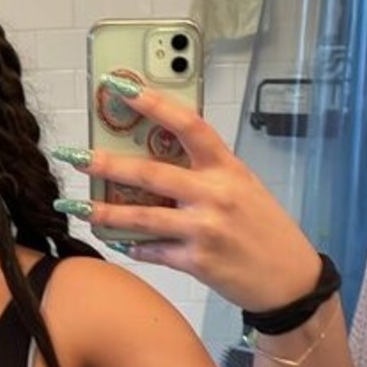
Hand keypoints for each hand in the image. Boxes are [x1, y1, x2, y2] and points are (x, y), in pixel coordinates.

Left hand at [84, 84, 320, 312]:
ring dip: (104, 213)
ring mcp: (204, 229)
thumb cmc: (265, 228)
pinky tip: (119, 242)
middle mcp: (215, 195)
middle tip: (76, 157)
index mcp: (226, 169)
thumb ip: (206, 173)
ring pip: (142, 217)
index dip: (153, 103)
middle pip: (150, 173)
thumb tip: (158, 157)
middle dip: (106, 164)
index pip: (187, 125)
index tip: (121, 88)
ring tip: (77, 209)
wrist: (289, 278)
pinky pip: (153, 251)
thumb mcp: (243, 188)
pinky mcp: (197, 262)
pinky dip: (134, 246)